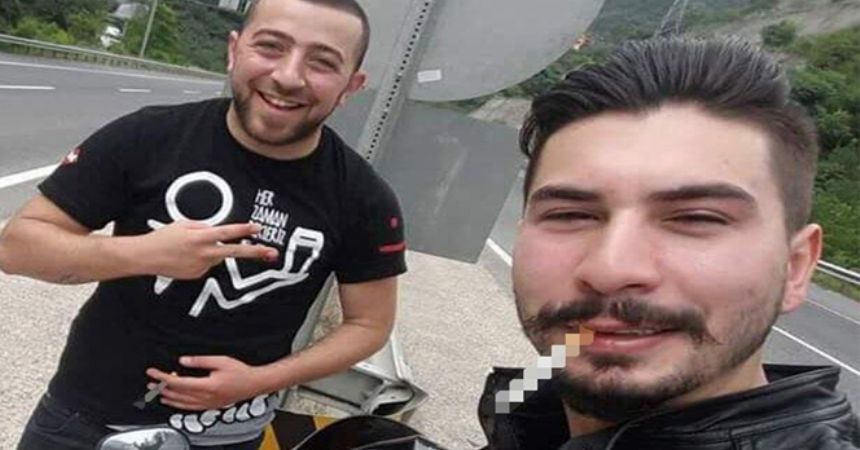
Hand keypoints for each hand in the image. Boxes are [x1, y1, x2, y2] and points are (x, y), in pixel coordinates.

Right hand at [133, 221, 277, 278]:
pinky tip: (186, 256)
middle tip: (271, 252)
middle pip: (234, 252)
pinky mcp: (197, 274)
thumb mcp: (183, 224)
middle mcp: (203, 253)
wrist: (144, 257)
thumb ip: (203, 227)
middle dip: (254, 252)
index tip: (257, 228)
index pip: (227, 232)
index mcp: (199, 237)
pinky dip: (201, 258)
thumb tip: (216, 231)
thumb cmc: (163, 238)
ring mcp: (201, 266)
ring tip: (188, 248)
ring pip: (217, 256)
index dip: (243, 230)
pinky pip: (206, 264)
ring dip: (211, 250)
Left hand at [146, 356, 268, 410]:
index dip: (163, 378)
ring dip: (168, 397)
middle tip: (151, 383)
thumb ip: (200, 361)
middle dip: (161, 388)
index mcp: (207, 386)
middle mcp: (205, 398)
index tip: (153, 373)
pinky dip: (178, 405)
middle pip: (177, 394)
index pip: (178, 382)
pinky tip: (174, 402)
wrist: (253, 384)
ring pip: (182, 403)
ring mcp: (207, 404)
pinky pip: (190, 408)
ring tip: (158, 393)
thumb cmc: (240, 372)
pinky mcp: (210, 406)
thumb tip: (183, 361)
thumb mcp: (220, 361)